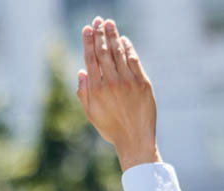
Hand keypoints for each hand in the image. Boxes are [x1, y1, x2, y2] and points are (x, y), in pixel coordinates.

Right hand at [76, 17, 160, 170]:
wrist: (135, 139)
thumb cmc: (111, 128)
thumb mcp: (91, 113)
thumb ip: (84, 92)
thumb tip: (81, 72)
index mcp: (96, 89)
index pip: (91, 59)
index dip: (89, 42)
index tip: (87, 29)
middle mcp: (111, 82)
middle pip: (104, 52)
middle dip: (100, 34)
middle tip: (98, 20)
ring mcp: (128, 81)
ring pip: (119, 53)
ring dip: (114, 36)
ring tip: (109, 23)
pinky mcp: (142, 82)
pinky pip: (134, 60)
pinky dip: (128, 49)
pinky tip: (124, 40)